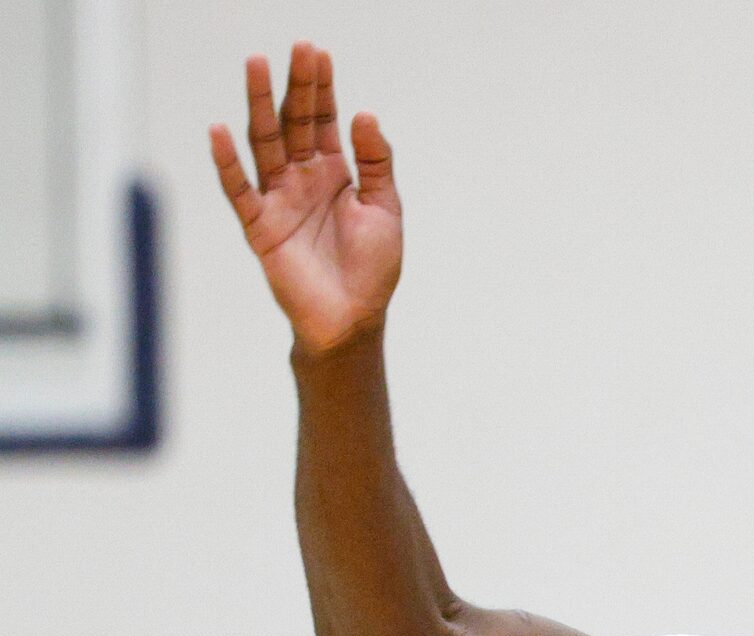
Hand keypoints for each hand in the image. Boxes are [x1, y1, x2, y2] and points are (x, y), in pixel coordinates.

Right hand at [209, 42, 403, 352]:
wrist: (354, 319)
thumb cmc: (372, 268)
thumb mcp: (384, 209)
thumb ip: (375, 163)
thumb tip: (365, 114)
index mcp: (334, 173)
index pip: (322, 120)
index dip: (321, 88)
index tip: (318, 53)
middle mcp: (302, 178)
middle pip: (293, 122)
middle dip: (294, 86)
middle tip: (296, 48)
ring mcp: (278, 199)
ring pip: (264, 143)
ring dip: (260, 106)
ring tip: (256, 66)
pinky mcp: (260, 226)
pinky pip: (239, 189)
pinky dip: (228, 162)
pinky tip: (219, 131)